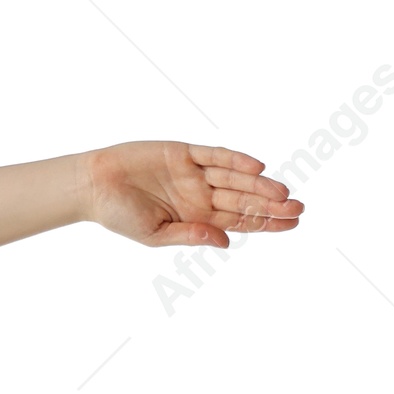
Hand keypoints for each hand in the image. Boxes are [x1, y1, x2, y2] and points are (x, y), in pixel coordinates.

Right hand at [82, 141, 302, 248]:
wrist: (94, 186)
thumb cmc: (119, 216)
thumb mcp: (155, 236)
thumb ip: (190, 235)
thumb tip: (225, 241)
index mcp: (196, 218)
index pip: (239, 221)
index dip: (266, 223)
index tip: (292, 224)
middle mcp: (200, 195)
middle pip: (244, 200)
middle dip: (271, 205)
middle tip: (300, 209)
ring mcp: (193, 172)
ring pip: (235, 178)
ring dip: (260, 185)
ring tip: (285, 194)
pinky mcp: (184, 152)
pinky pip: (215, 156)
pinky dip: (236, 161)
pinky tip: (257, 167)